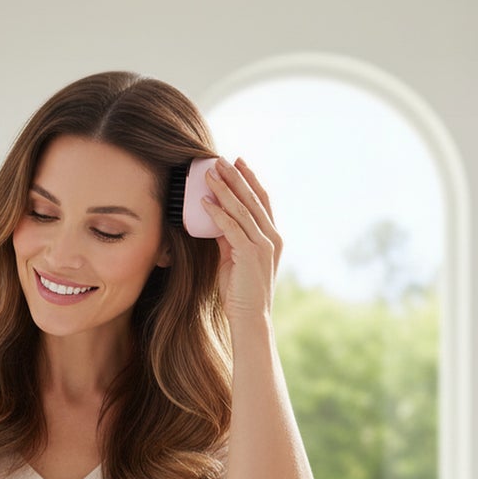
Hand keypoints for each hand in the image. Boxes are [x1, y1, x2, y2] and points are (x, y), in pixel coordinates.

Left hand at [199, 156, 281, 320]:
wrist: (250, 319)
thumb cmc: (241, 292)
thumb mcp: (234, 258)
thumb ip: (229, 237)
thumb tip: (215, 218)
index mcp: (272, 237)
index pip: (262, 201)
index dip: (250, 179)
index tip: (237, 162)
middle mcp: (272, 238)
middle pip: (253, 199)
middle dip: (236, 177)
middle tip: (220, 159)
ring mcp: (264, 245)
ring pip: (242, 209)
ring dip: (224, 189)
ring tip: (209, 174)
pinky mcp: (251, 254)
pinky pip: (232, 228)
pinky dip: (218, 213)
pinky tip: (205, 202)